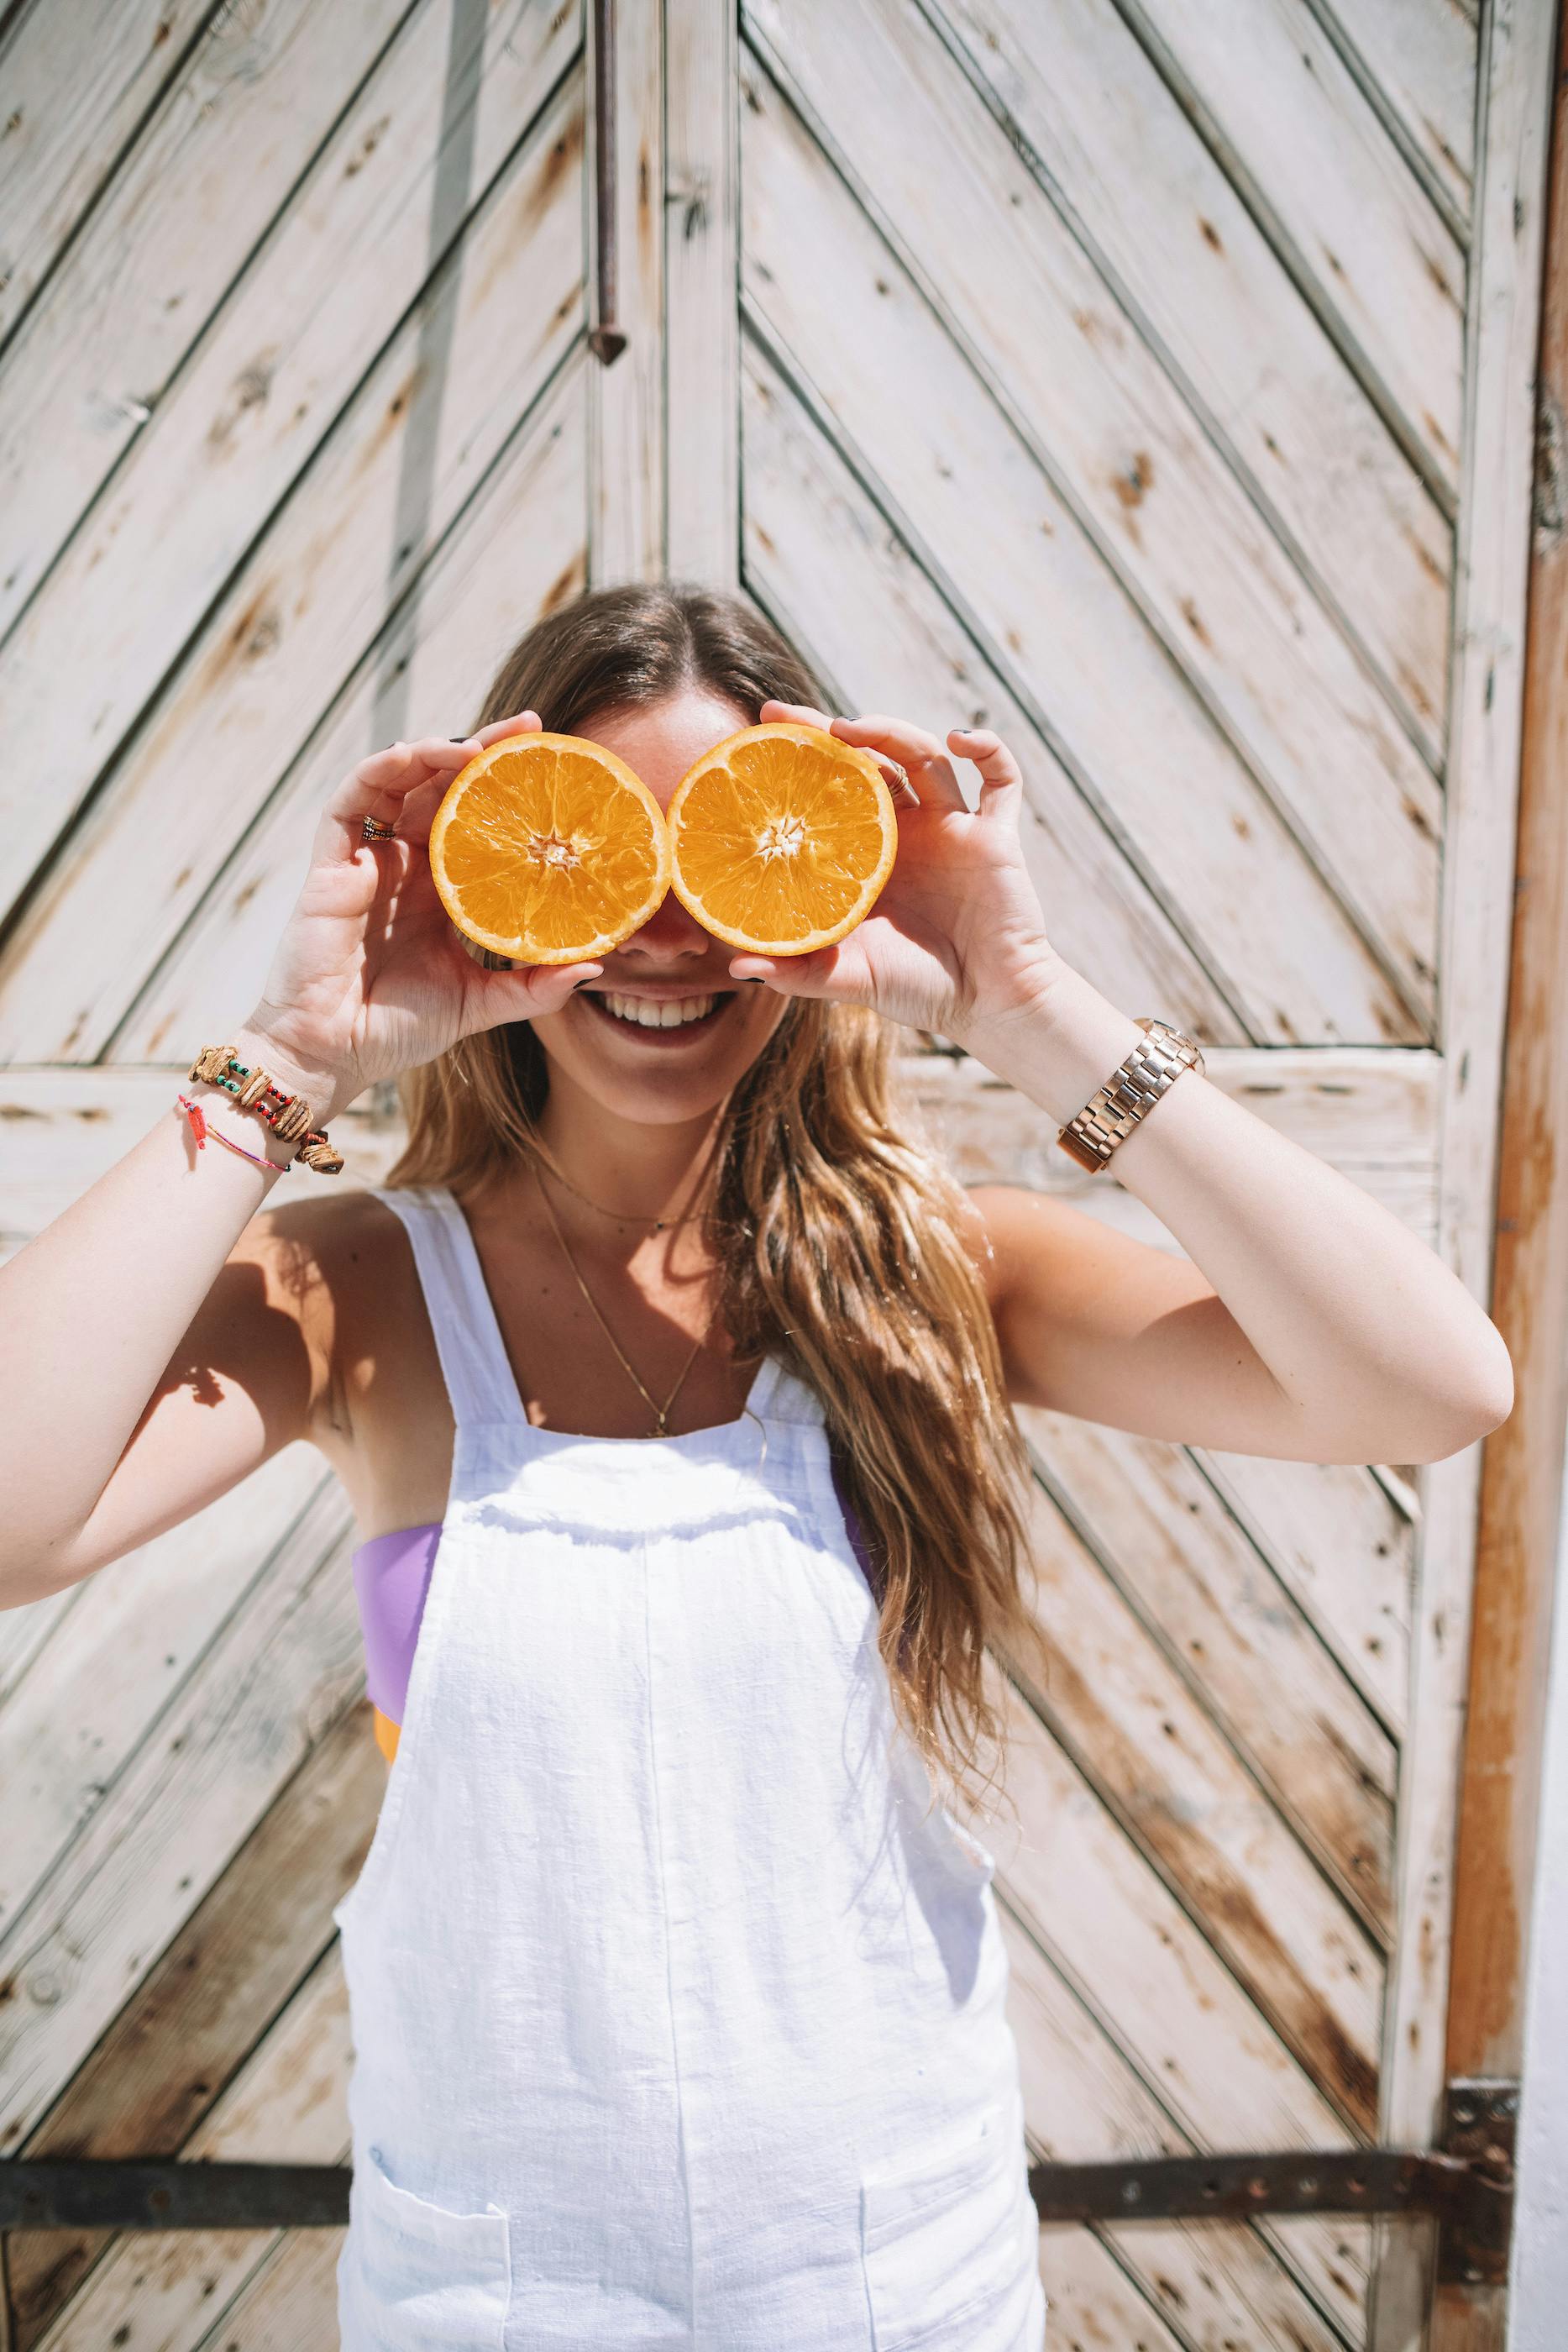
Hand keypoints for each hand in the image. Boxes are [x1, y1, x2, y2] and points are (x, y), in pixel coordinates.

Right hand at [238, 714, 603, 1119]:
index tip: (553, 762)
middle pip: (442, 788)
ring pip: (398, 783)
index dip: (507, 789)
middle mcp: (403, 867)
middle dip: (482, 751)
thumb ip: (533, 987)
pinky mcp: (329, 868)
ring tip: (479, 744)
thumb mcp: (481, 1002)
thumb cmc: (398, 1030)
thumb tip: (597, 967)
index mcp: (438, 890)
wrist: (333, 1055)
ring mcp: (366, 863)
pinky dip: (379, 772)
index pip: (476, 821)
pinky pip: (348, 804)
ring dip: (435, 752)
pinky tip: (414, 756)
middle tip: (528, 727)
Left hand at [731, 703, 1061, 1042]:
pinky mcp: (995, 835)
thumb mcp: (849, 978)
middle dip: (826, 731)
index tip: (754, 737)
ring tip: (849, 728)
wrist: (988, 1004)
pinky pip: (1001, 779)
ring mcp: (952, 827)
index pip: (828, 790)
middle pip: (868, 759)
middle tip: (779, 713)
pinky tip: (959, 739)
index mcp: (868, 854)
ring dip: (889, 731)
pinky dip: (988, 748)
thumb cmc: (918, 990)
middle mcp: (907, 830)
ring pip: (923, 756)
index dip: (797, 763)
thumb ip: (798, 972)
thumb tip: (736, 967)